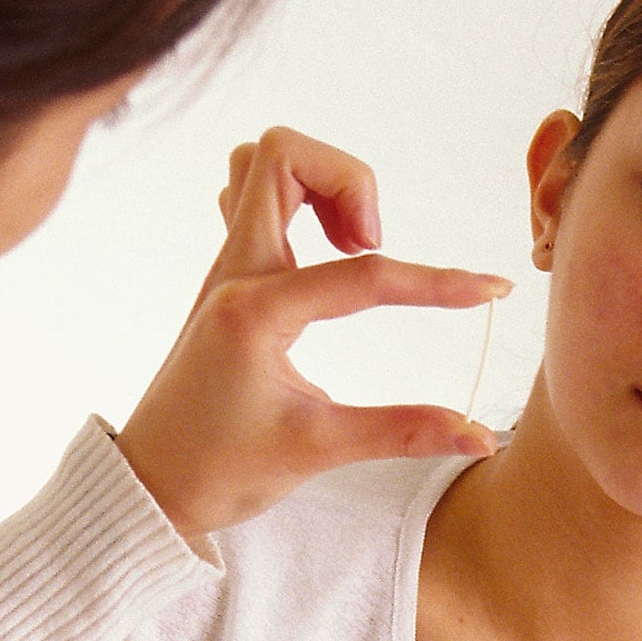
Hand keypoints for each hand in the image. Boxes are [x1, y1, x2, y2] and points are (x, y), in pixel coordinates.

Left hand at [115, 127, 510, 539]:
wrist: (149, 485)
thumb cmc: (219, 470)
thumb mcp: (317, 450)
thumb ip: (402, 432)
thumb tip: (480, 433)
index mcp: (256, 309)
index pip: (363, 272)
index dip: (438, 281)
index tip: (492, 291)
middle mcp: (234, 270)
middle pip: (284, 155)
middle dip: (351, 182)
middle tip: (374, 247)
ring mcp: (225, 266)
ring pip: (260, 163)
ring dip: (320, 182)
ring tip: (354, 247)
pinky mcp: (226, 275)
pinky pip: (249, 197)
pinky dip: (295, 200)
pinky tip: (321, 253)